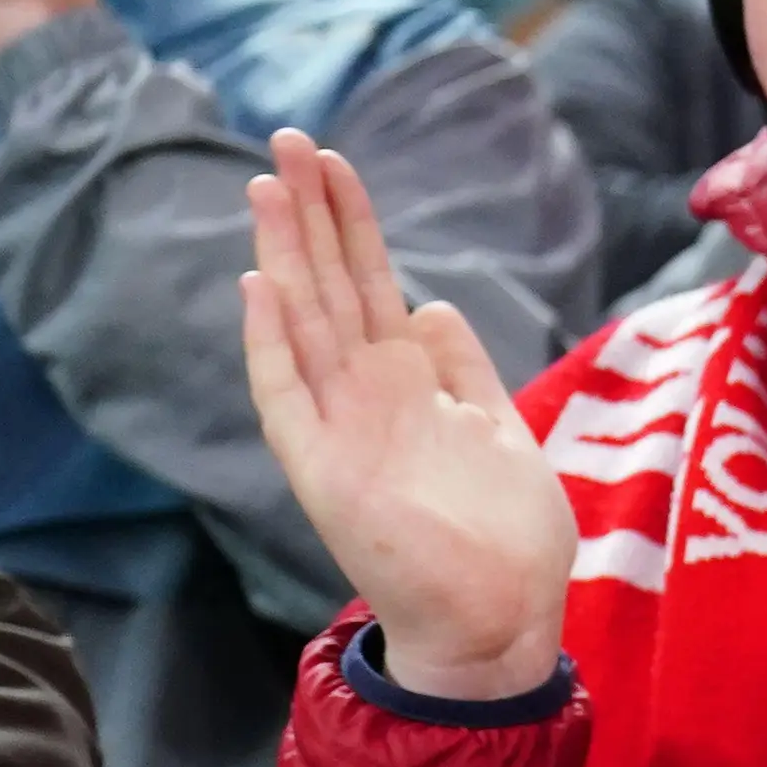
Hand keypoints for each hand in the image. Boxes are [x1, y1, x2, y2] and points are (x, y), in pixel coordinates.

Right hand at [243, 130, 575, 698]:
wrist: (499, 626)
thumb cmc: (503, 541)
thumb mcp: (496, 431)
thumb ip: (462, 371)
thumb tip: (432, 304)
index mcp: (408, 385)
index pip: (370, 284)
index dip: (352, 223)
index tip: (334, 161)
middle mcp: (366, 400)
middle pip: (329, 288)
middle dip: (309, 216)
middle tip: (285, 140)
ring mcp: (342, 433)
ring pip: (305, 326)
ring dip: (284, 257)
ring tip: (266, 187)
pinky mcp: (327, 476)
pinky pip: (290, 400)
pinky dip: (273, 346)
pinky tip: (262, 288)